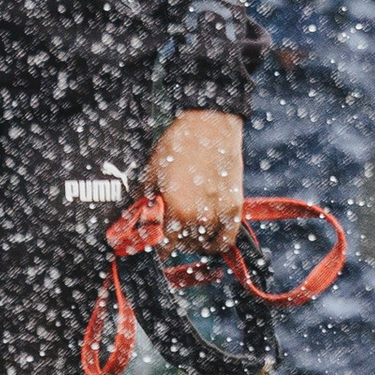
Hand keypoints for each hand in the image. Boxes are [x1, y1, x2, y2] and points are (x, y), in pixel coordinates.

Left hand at [145, 107, 244, 249]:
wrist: (209, 125)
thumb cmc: (177, 146)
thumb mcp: (151, 175)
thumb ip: (147, 203)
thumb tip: (139, 221)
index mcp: (175, 211)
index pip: (163, 249)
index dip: (157, 245)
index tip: (156, 238)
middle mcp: (199, 218)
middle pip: (184, 247)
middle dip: (176, 239)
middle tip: (172, 226)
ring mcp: (220, 213)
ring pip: (205, 245)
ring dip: (196, 240)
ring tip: (190, 226)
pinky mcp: (235, 206)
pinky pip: (226, 239)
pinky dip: (217, 241)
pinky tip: (209, 232)